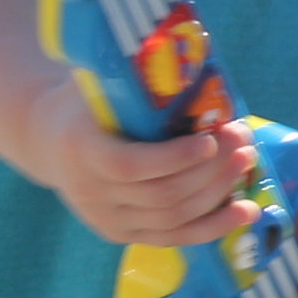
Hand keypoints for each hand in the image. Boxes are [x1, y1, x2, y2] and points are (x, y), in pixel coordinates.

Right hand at [33, 90, 256, 248]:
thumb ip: (136, 83)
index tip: (211, 142)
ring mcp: (108, 220)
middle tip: (242, 140)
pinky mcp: (125, 234)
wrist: (51, 141)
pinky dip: (214, 226)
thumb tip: (196, 59)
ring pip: (174, 218)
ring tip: (247, 162)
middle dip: (211, 170)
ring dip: (219, 192)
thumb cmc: (88, 104)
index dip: (174, 158)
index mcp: (82, 150)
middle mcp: (92, 193)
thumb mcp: (100, 85)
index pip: (130, 165)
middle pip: (162, 194)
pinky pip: (175, 238)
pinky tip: (246, 211)